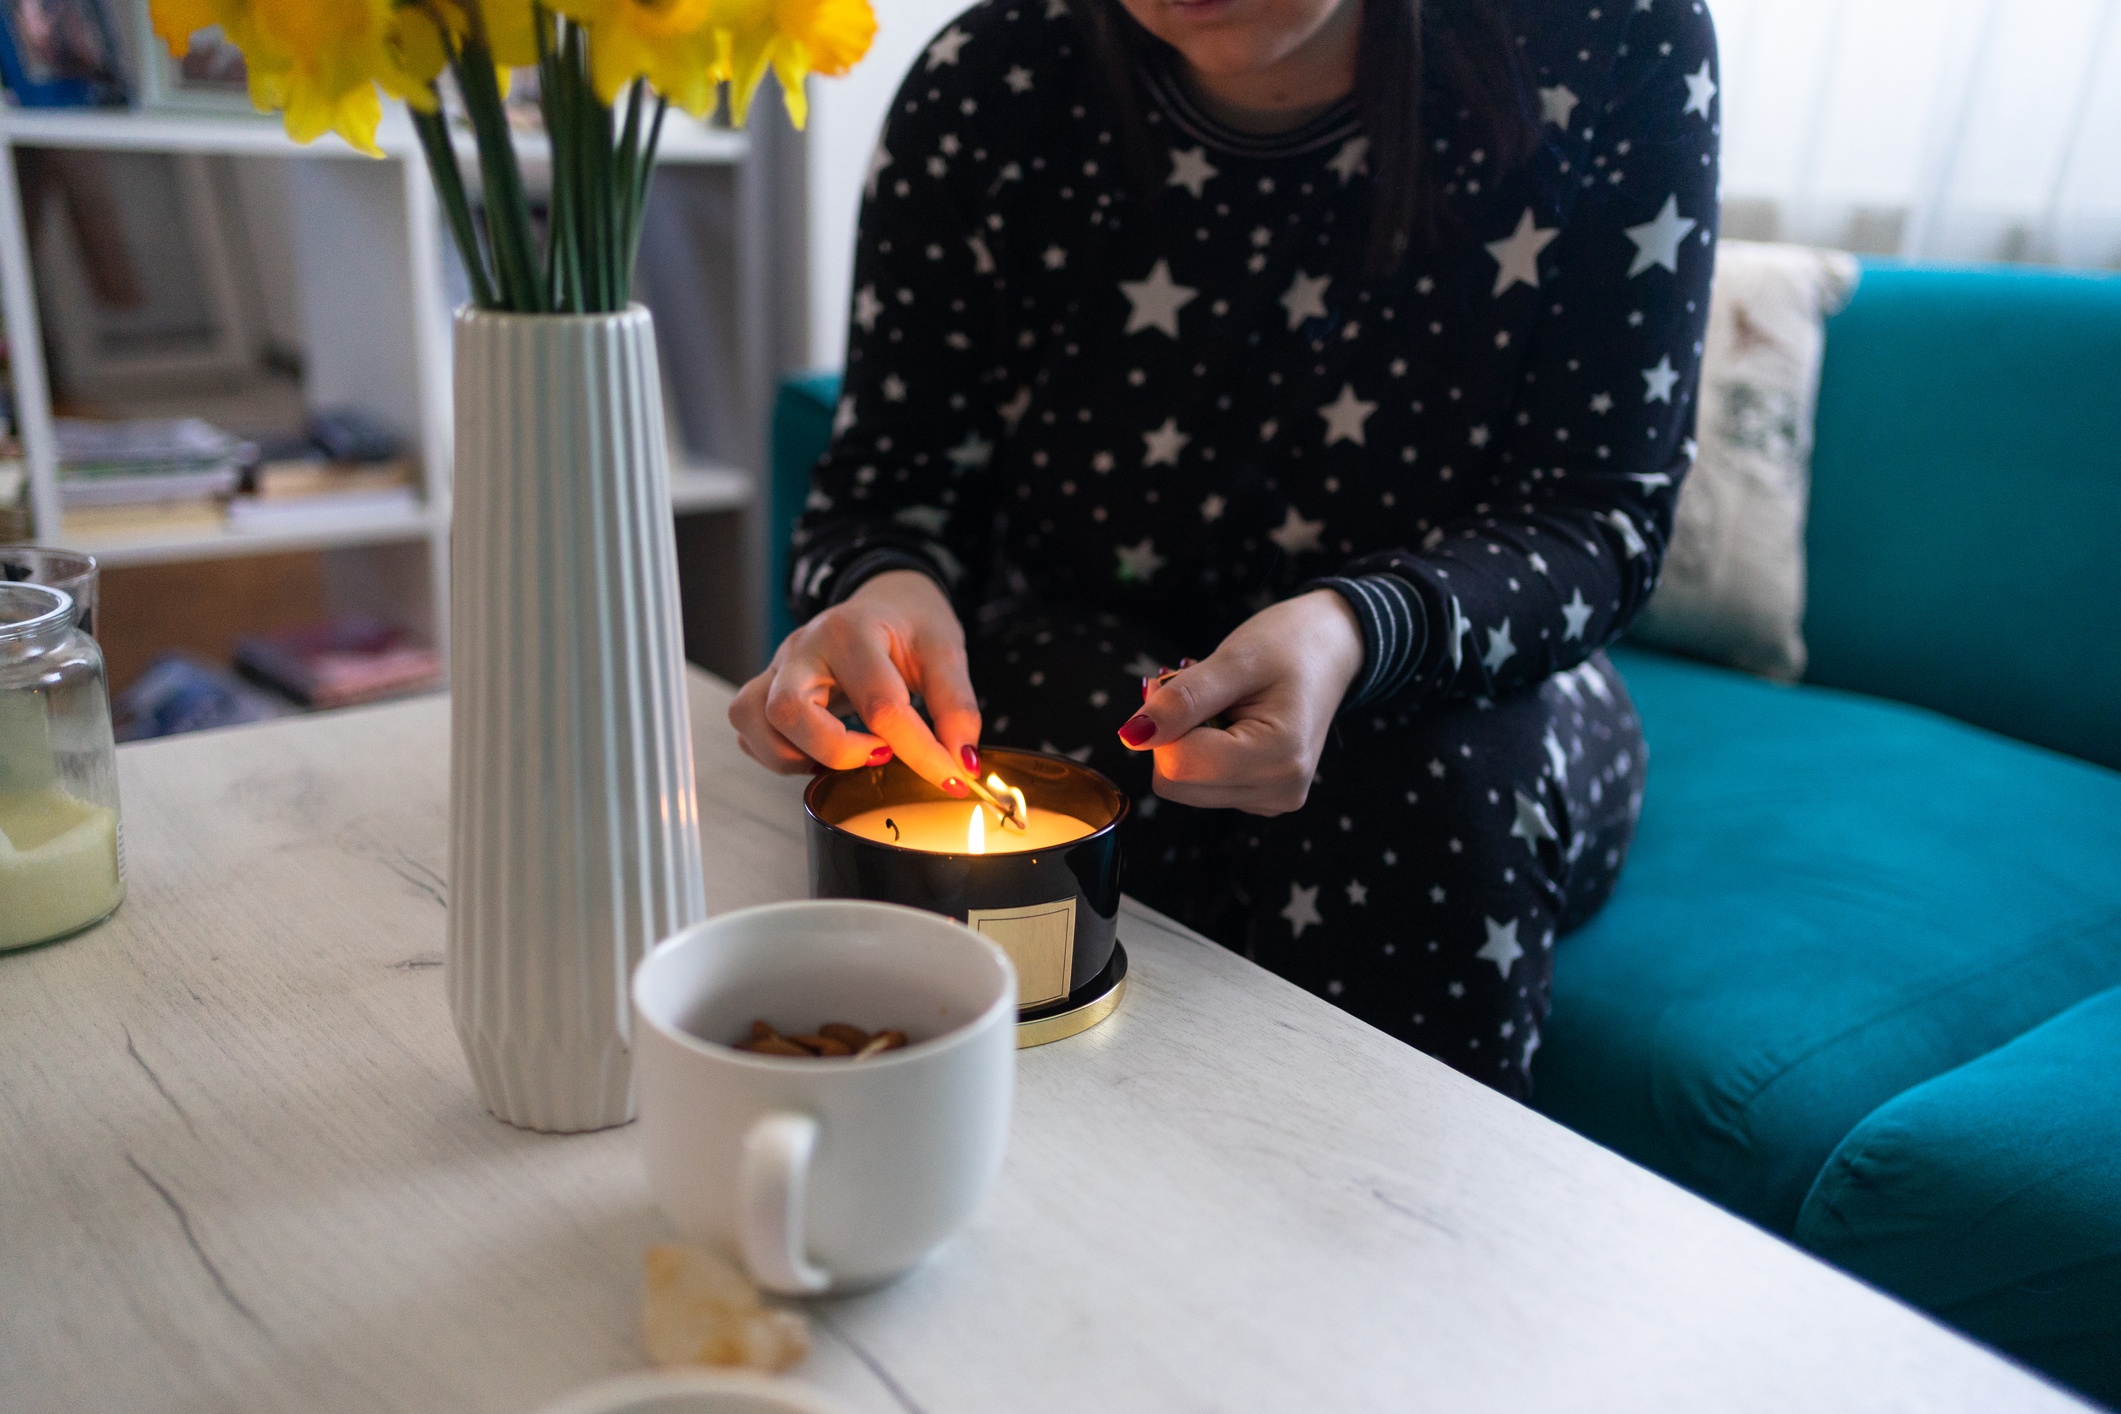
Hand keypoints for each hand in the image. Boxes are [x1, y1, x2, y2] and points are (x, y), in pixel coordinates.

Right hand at [728, 570, 980, 791]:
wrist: (884, 600)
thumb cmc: (910, 624)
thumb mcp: (945, 651)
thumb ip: (956, 706)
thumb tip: (961, 763)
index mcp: (850, 630)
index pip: (880, 706)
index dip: (920, 753)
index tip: (951, 778)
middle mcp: (803, 647)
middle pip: (789, 711)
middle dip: (837, 752)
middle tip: (880, 756)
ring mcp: (778, 667)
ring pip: (754, 721)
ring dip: (797, 757)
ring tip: (846, 757)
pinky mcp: (766, 689)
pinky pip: (749, 732)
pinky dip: (779, 754)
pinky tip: (819, 752)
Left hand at [1116, 590, 1363, 815]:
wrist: (1331, 649)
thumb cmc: (1289, 645)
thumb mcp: (1234, 660)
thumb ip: (1183, 700)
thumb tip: (1132, 736)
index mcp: (1279, 759)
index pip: (1177, 765)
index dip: (1164, 722)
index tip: (1184, 681)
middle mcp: (1278, 792)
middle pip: (1176, 782)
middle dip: (1175, 733)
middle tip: (1206, 691)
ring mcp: (1270, 800)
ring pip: (1183, 785)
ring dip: (1188, 741)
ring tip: (1225, 707)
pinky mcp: (1260, 798)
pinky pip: (1201, 784)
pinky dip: (1203, 751)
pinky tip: (1232, 724)